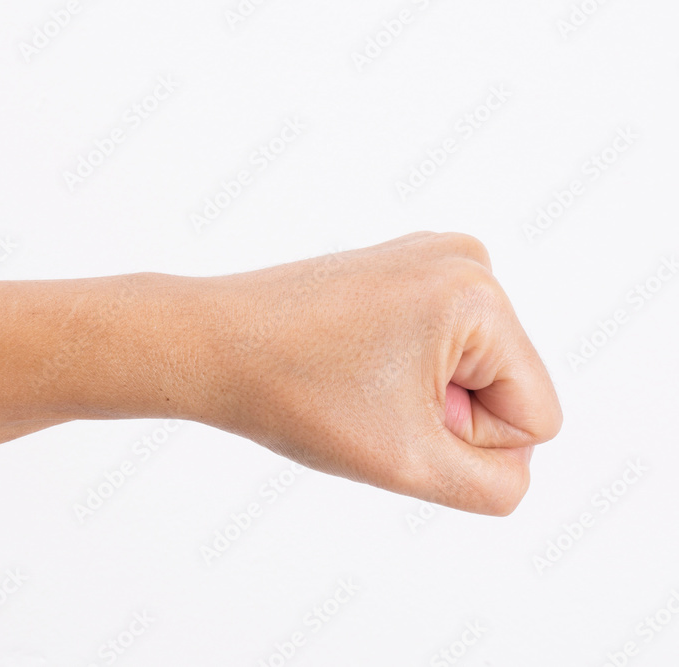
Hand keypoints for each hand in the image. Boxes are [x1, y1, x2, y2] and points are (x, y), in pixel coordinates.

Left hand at [190, 232, 562, 515]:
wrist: (209, 344)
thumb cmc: (294, 396)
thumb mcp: (410, 464)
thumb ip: (493, 485)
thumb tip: (516, 464)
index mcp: (480, 294)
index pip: (536, 420)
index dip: (465, 443)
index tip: (391, 414)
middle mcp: (467, 259)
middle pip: (507, 390)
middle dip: (442, 416)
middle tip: (366, 398)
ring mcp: (433, 257)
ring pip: (475, 374)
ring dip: (421, 398)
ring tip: (355, 378)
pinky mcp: (405, 267)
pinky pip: (442, 349)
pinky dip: (403, 372)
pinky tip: (351, 361)